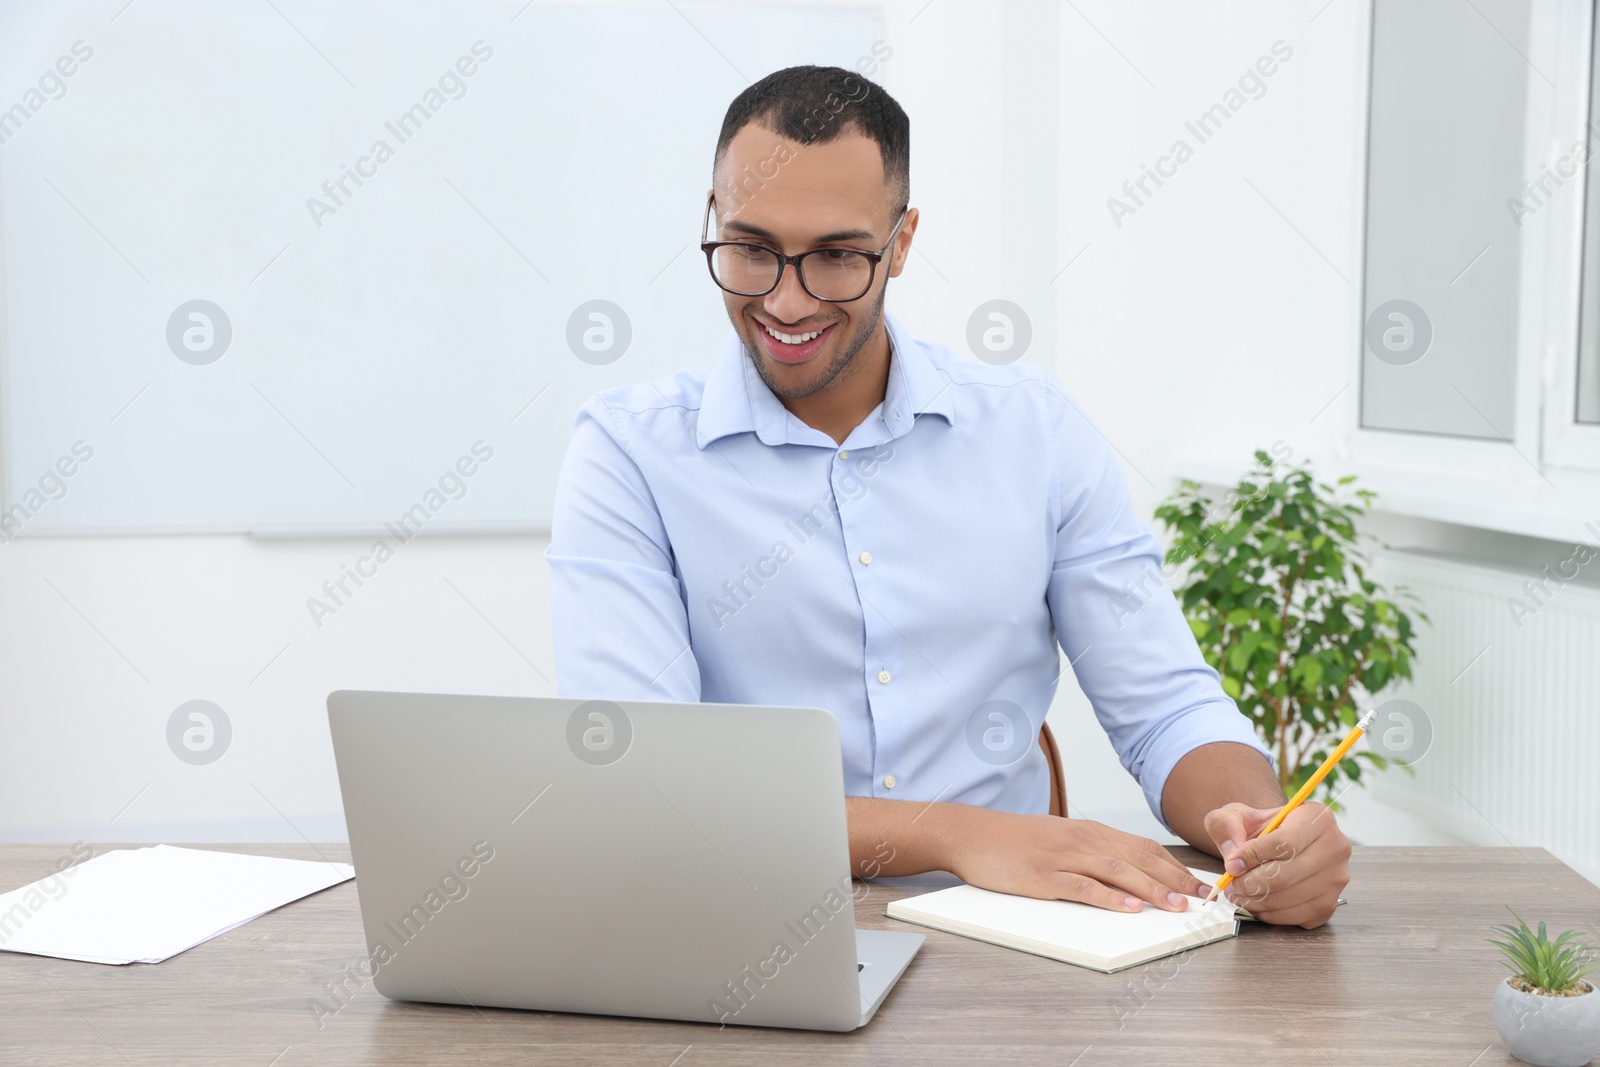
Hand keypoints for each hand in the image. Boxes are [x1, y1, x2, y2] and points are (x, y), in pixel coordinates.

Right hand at [949, 811, 1210, 913]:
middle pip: (1139, 858)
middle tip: (1203, 899)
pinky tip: (1130, 909)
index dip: (1175, 866)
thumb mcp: (1060, 838)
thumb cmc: (1015, 840)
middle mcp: (1083, 840)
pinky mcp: (1045, 877)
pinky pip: (1084, 887)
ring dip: (1152, 889)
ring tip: (1178, 906)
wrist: (972, 834)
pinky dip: (1110, 898)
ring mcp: (1064, 858)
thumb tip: (1127, 871)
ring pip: (1118, 872)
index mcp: (1090, 831)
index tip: (1200, 884)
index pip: (1144, 847)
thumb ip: (1092, 851)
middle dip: (1175, 879)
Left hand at [1203, 801, 1350, 927]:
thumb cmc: (1260, 828)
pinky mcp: (1328, 905)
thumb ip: (1226, 826)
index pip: (1286, 843)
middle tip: (1230, 884)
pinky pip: (1295, 917)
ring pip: (1289, 898)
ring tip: (1238, 893)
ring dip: (1255, 900)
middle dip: (1250, 883)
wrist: (1276, 844)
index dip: (1253, 856)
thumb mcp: (1236, 815)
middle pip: (1286, 875)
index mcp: (1318, 818)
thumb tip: (1233, 858)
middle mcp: (1335, 848)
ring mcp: (1336, 879)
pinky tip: (1256, 902)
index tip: (1232, 863)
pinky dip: (1268, 914)